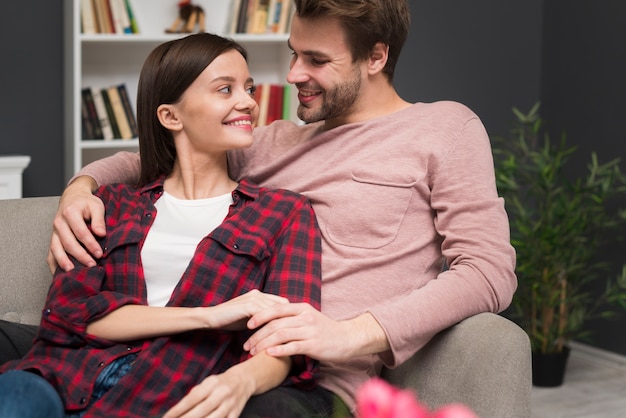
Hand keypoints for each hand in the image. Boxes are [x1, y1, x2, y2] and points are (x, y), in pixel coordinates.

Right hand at [46, 176, 105, 272]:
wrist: (72, 197)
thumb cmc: (86, 202)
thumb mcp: (96, 206)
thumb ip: (99, 220)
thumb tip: (101, 234)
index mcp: (70, 212)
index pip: (80, 232)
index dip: (90, 244)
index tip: (100, 254)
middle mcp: (59, 222)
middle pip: (68, 243)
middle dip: (80, 256)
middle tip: (92, 265)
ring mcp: (54, 231)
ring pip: (56, 249)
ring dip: (64, 262)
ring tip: (73, 273)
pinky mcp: (53, 238)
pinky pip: (50, 253)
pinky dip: (54, 263)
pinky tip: (59, 274)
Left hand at [162, 370, 251, 417]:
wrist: (243, 380)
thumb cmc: (220, 382)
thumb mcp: (206, 383)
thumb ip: (194, 394)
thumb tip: (179, 409)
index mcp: (211, 384)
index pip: (192, 398)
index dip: (178, 409)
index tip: (167, 417)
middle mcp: (221, 394)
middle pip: (201, 410)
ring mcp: (230, 405)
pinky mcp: (236, 414)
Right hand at [207, 290, 288, 330]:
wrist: (211, 318)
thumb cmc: (230, 320)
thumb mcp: (250, 319)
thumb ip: (263, 319)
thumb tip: (278, 329)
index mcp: (260, 295)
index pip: (283, 304)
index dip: (289, 317)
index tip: (293, 331)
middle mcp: (259, 294)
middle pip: (283, 307)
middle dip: (288, 322)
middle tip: (294, 337)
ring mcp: (254, 298)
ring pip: (275, 312)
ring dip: (280, 326)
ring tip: (287, 340)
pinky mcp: (249, 305)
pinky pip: (265, 317)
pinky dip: (270, 328)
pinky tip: (274, 338)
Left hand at [243, 303, 361, 361]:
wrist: (348, 338)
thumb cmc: (326, 330)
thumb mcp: (309, 317)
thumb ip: (293, 317)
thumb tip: (272, 321)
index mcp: (302, 308)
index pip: (276, 309)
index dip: (260, 316)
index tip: (247, 324)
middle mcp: (305, 317)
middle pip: (275, 324)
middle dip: (257, 335)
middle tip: (246, 344)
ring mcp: (309, 331)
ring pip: (280, 335)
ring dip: (263, 344)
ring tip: (253, 352)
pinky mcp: (313, 345)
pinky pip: (292, 347)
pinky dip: (278, 350)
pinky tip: (268, 354)